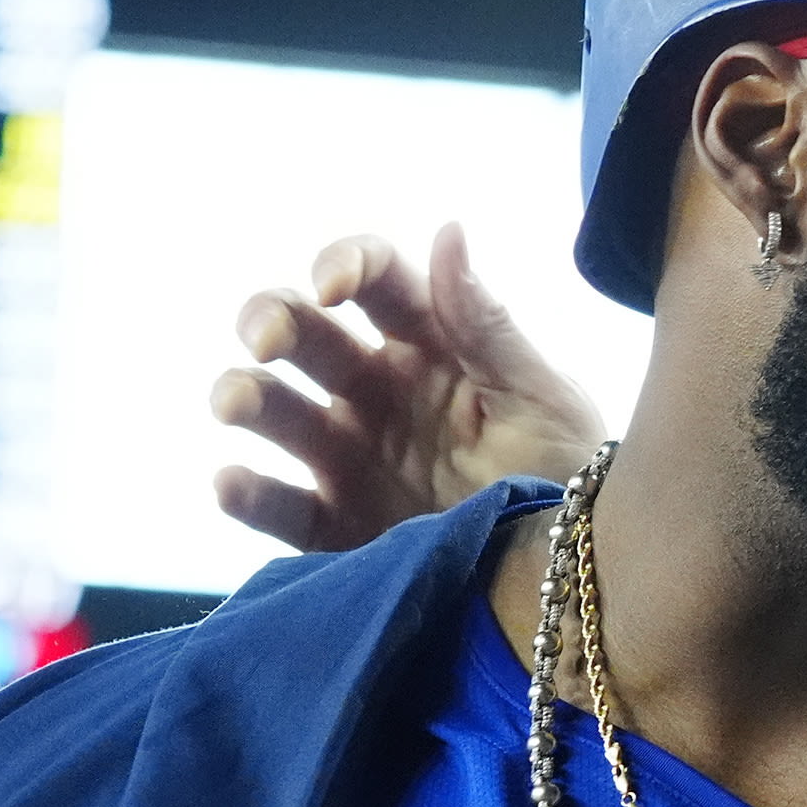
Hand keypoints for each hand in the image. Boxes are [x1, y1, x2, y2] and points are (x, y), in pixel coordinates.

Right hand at [210, 223, 612, 550]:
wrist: (575, 575)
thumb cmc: (568, 472)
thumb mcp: (542, 399)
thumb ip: (488, 326)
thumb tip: (447, 231)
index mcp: (431, 345)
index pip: (376, 280)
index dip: (344, 265)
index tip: (333, 286)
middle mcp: (377, 390)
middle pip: (304, 333)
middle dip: (271, 321)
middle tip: (266, 341)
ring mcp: (350, 456)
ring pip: (275, 411)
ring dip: (242, 396)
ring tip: (234, 407)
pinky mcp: (336, 524)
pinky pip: (279, 507)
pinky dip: (247, 495)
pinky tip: (232, 483)